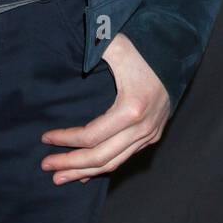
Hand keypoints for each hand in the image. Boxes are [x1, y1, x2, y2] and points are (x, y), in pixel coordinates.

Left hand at [39, 32, 171, 182]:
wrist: (177, 55)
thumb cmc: (143, 48)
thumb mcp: (116, 45)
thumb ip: (93, 47)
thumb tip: (73, 54)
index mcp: (132, 108)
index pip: (92, 136)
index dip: (66, 140)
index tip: (45, 138)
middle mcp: (143, 127)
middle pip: (101, 157)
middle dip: (71, 164)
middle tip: (46, 167)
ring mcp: (149, 134)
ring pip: (114, 163)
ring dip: (85, 172)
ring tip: (61, 177)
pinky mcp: (152, 135)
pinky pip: (124, 157)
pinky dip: (103, 166)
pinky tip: (85, 173)